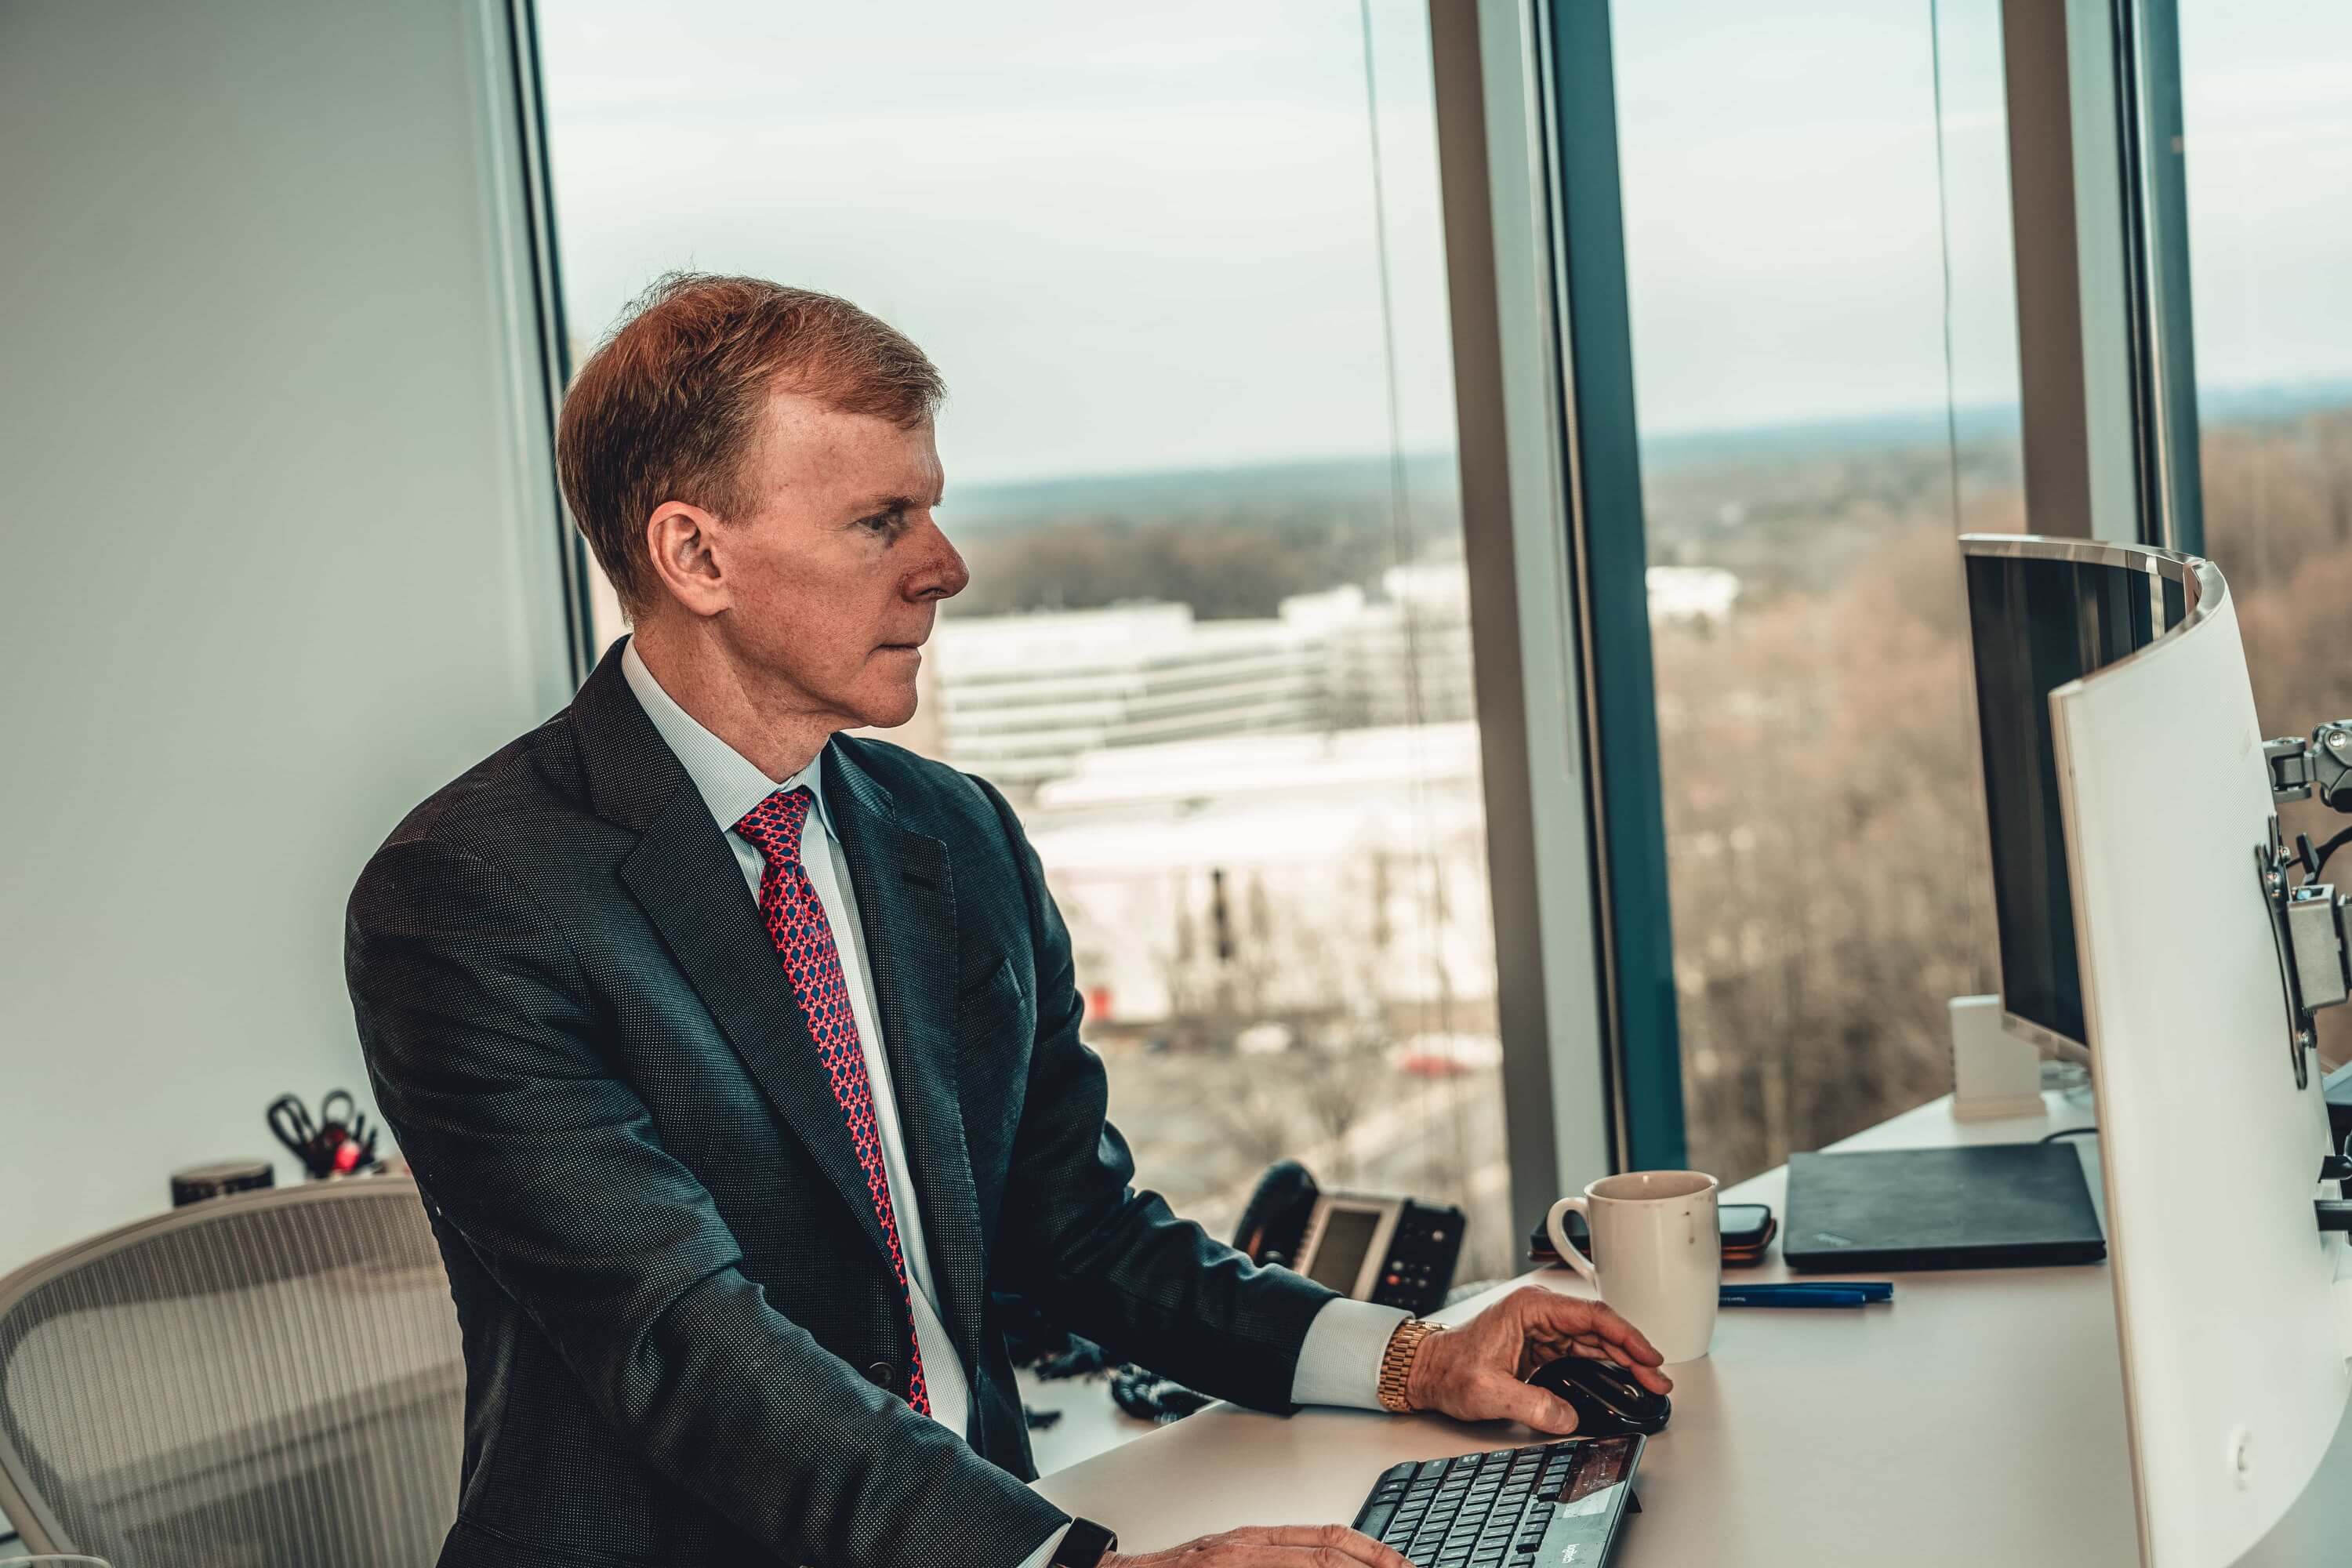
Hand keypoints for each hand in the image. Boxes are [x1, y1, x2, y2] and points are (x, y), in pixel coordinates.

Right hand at [1103, 1524, 1410, 1565]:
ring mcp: (1234, 1565)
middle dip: (1373, 1566)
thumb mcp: (1232, 1559)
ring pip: (1307, 1567)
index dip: (1370, 1549)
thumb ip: (1276, 1560)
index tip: (1403, 1564)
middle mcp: (1248, 1549)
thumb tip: (1326, 1562)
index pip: (1326, 1536)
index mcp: (1254, 1540)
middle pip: (1326, 1553)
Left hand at [1403, 1285, 1670, 1432]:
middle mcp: (1539, 1313)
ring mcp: (1542, 1329)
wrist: (1426, 1372)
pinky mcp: (1541, 1346)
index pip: (1591, 1316)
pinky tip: (1623, 1378)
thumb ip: (1531, 1404)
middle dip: (1633, 1353)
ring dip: (1624, 1361)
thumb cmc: (1448, 1369)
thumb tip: (1567, 1419)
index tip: (1650, 1356)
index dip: (1626, 1336)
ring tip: (1651, 1382)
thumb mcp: (1488, 1391)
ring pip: (1595, 1341)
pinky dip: (1606, 1365)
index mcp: (1529, 1308)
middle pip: (1600, 1329)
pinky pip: (1582, 1353)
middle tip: (1659, 1379)